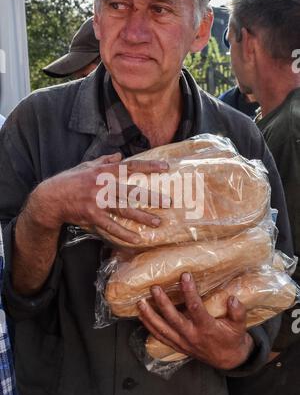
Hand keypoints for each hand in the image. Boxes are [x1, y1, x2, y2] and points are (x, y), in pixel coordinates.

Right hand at [31, 153, 168, 243]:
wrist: (50, 198)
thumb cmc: (70, 180)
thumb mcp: (86, 166)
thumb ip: (104, 160)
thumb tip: (119, 155)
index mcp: (104, 171)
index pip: (131, 166)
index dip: (149, 166)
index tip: (165, 168)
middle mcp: (103, 185)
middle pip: (131, 191)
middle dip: (151, 197)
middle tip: (168, 202)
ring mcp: (98, 201)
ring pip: (124, 210)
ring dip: (142, 217)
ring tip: (158, 223)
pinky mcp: (92, 216)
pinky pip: (111, 226)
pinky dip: (123, 233)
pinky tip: (136, 239)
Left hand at [138, 273, 253, 369]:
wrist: (228, 360)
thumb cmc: (232, 338)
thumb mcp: (240, 326)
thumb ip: (238, 312)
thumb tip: (233, 299)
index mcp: (207, 328)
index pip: (195, 308)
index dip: (189, 291)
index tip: (185, 276)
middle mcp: (192, 336)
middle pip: (173, 318)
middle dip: (162, 303)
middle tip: (154, 288)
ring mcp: (182, 342)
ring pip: (162, 329)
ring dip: (150, 315)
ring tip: (140, 302)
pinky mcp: (177, 346)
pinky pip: (160, 336)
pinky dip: (149, 326)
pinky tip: (141, 316)